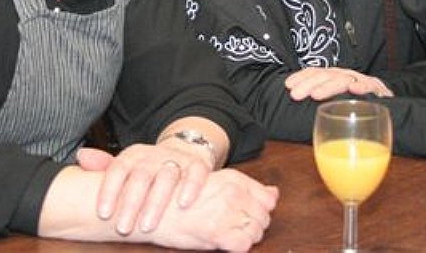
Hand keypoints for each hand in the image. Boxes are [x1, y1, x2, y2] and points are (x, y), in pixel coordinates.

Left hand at [78, 140, 212, 235]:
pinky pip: (196, 173)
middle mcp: (154, 156)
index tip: (103, 213)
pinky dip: (190, 187)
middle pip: (141, 175)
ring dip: (156, 202)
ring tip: (147, 226)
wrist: (184, 151)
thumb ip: (105, 165)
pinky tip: (184, 204)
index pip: (118, 168)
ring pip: (167, 176)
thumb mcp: (128, 165)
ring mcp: (177, 159)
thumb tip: (81, 157)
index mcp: (133, 155)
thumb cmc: (150, 167)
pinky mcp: (198, 164)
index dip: (109, 190)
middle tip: (123, 228)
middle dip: (131, 203)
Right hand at [144, 168, 277, 250]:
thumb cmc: (180, 196)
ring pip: (256, 230)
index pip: (267, 197)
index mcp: (232, 178)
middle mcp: (232, 192)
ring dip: (249, 235)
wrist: (150, 209)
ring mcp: (225, 212)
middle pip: (264, 215)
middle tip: (236, 227)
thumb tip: (275, 193)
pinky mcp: (216, 233)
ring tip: (228, 234)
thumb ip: (247, 188)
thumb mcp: (215, 184)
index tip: (251, 215)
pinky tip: (225, 243)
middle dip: (257, 224)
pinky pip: (244, 244)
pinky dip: (240, 246)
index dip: (263, 210)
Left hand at [285, 66, 393, 100]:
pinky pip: (371, 87)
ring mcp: (362, 81)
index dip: (301, 77)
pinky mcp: (379, 90)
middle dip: (308, 84)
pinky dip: (362, 87)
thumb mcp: (337, 102)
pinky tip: (354, 89)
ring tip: (316, 94)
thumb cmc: (358, 106)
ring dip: (329, 87)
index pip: (316, 72)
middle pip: (326, 76)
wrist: (388, 105)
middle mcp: (347, 76)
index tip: (288, 85)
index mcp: (335, 77)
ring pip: (343, 80)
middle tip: (295, 94)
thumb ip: (320, 103)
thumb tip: (294, 113)